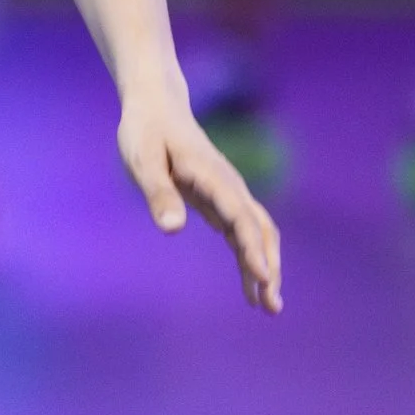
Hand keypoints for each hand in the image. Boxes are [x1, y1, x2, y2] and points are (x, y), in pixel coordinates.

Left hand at [117, 90, 282, 311]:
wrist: (158, 107)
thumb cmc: (146, 132)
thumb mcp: (143, 160)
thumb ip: (159, 193)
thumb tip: (172, 230)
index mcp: (213, 177)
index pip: (240, 217)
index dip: (253, 248)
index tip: (263, 277)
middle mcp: (230, 186)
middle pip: (260, 230)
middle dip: (269, 267)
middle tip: (271, 307)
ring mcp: (229, 194)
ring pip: (258, 234)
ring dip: (266, 267)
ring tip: (267, 306)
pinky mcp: (221, 201)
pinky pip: (243, 234)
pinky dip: (251, 259)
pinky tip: (251, 284)